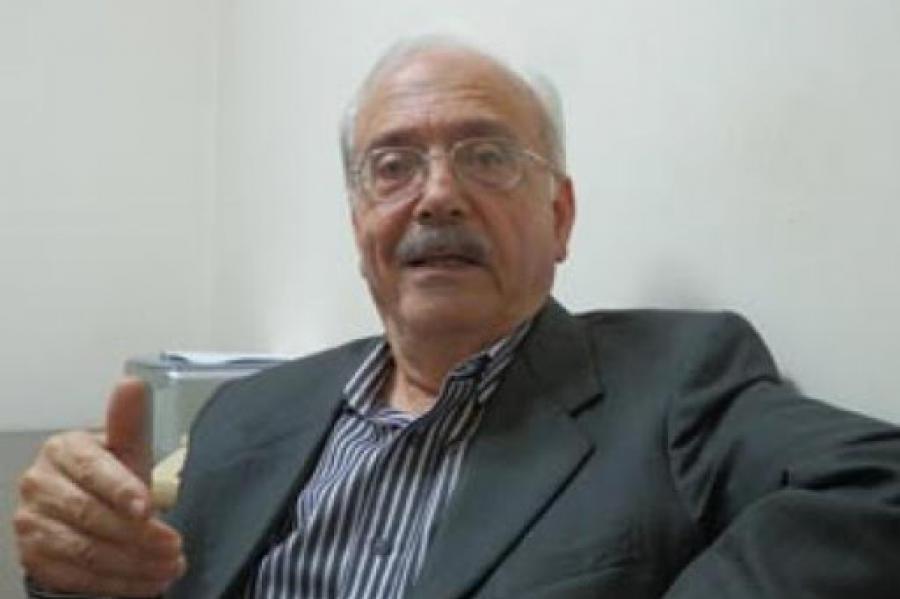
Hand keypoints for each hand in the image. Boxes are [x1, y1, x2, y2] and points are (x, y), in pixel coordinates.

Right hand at [13, 378, 186, 596]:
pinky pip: (76, 576)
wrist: (84, 513)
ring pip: (84, 549)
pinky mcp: (32, 557)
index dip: (121, 490)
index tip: (148, 508)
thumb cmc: (111, 476)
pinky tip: (146, 584)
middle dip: (138, 535)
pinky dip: (116, 584)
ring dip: (132, 564)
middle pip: (89, 515)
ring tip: (169, 568)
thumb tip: (133, 382)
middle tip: (174, 547)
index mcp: (62, 449)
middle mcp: (38, 483)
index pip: (92, 471)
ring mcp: (30, 522)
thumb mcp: (127, 449)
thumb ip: (130, 421)